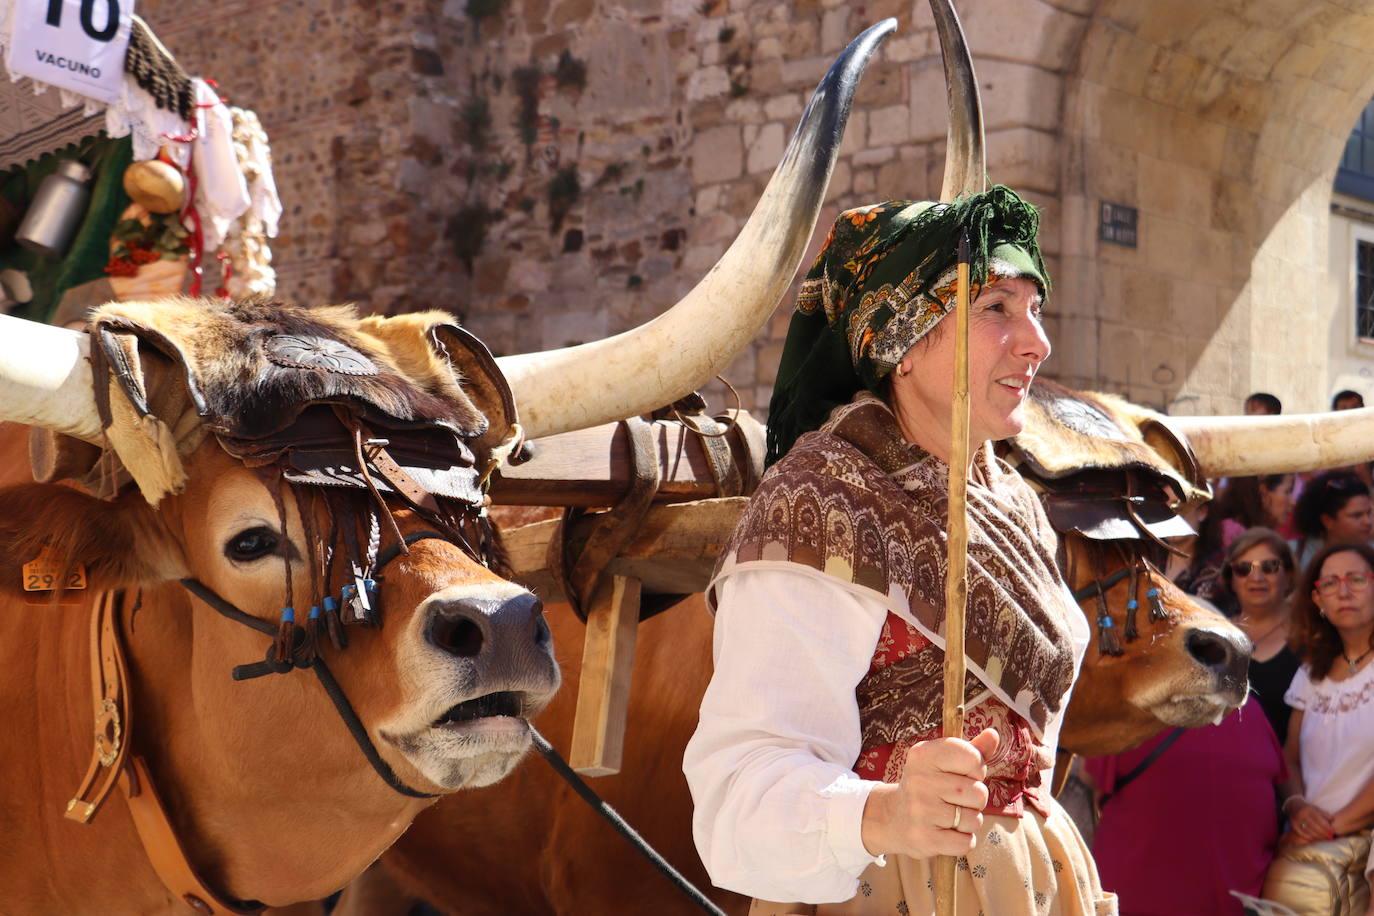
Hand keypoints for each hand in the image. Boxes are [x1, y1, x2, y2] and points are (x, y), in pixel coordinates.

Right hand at [860, 728, 999, 859]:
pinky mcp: (924, 838)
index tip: (963, 774)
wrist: (892, 817)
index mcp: (923, 754)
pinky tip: (947, 833)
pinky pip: (965, 843)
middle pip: (979, 792)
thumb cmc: (928, 785)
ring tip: (950, 816)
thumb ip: (972, 750)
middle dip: (975, 800)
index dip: (976, 769)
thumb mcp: (943, 762)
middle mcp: (919, 779)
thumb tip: (994, 734)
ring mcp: (920, 810)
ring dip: (969, 821)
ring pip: (974, 819)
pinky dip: (963, 841)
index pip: (973, 758)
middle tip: (956, 799)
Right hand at [1290, 803, 1334, 843]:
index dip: (1327, 827)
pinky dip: (1305, 836)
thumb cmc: (1309, 809)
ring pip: (1308, 830)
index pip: (1320, 820)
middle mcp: (1303, 814)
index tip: (1333, 832)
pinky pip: (1300, 832)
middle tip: (1330, 838)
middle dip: (1324, 833)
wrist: (1293, 805)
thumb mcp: (1316, 808)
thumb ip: (1325, 814)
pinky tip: (1312, 840)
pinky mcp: (1293, 823)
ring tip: (1324, 839)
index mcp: (1310, 809)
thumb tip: (1333, 820)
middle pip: (1315, 826)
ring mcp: (1297, 819)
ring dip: (1317, 836)